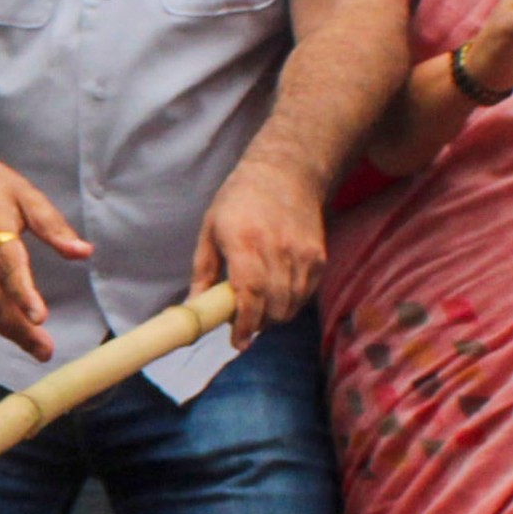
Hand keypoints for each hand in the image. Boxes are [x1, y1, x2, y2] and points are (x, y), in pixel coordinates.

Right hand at [0, 153, 92, 360]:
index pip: (7, 266)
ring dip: (9, 330)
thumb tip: (83, 251)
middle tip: (45, 350)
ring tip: (37, 349)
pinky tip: (16, 331)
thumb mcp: (24, 193)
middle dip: (18, 328)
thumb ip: (52, 224)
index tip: (40, 318)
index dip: (23, 294)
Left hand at [193, 156, 325, 347]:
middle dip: (256, 324)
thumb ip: (202, 271)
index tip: (236, 341)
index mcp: (245, 240)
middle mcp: (278, 248)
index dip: (244, 323)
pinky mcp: (319, 256)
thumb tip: (193, 308)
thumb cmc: (239, 200)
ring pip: (291, 305)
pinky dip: (290, 303)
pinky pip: (305, 295)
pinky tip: (276, 293)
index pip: (250, 293)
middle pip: (273, 306)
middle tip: (242, 323)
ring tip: (258, 308)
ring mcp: (303, 253)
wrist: (285, 172)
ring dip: (273, 316)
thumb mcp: (210, 229)